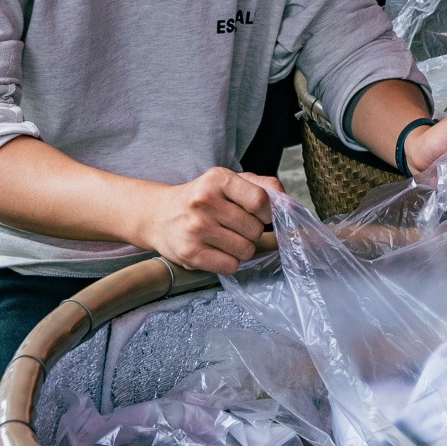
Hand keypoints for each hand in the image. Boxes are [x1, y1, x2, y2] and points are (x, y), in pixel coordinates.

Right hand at [131, 167, 284, 274]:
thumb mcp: (229, 181)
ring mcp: (196, 229)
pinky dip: (229, 262)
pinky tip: (216, 251)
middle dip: (252, 232)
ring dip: (241, 249)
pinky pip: (231, 266)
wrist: (158, 216)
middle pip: (255, 230)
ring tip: (224, 239)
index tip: (261, 215)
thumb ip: (263, 186)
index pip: (260, 201)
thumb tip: (289, 203)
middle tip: (235, 227)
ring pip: (246, 251)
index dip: (268, 213)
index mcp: (217, 179)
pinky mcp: (190, 253)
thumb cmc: (202, 198)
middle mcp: (204, 202)